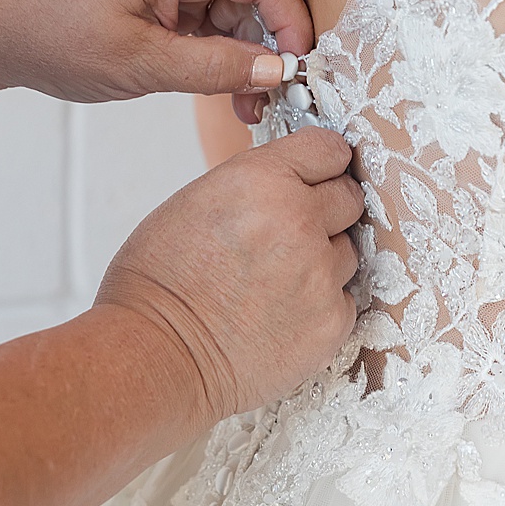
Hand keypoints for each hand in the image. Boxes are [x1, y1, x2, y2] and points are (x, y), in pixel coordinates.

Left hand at [0, 0, 312, 119]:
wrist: (3, 30)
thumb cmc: (56, 36)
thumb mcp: (139, 64)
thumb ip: (213, 68)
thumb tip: (276, 73)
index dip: (292, 23)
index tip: (301, 72)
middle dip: (276, 37)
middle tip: (279, 91)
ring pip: (241, 0)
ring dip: (250, 50)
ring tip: (248, 104)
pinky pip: (214, 9)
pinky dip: (224, 48)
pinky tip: (227, 87)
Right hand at [95, 125, 363, 424]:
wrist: (154, 355)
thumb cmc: (156, 284)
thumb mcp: (195, 203)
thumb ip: (254, 187)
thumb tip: (291, 186)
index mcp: (261, 181)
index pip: (329, 150)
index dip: (320, 166)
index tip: (314, 178)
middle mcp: (298, 222)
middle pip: (349, 198)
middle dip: (325, 212)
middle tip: (288, 235)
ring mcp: (320, 275)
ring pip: (347, 253)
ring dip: (322, 262)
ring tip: (274, 283)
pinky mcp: (330, 323)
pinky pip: (343, 301)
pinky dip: (318, 307)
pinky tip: (279, 315)